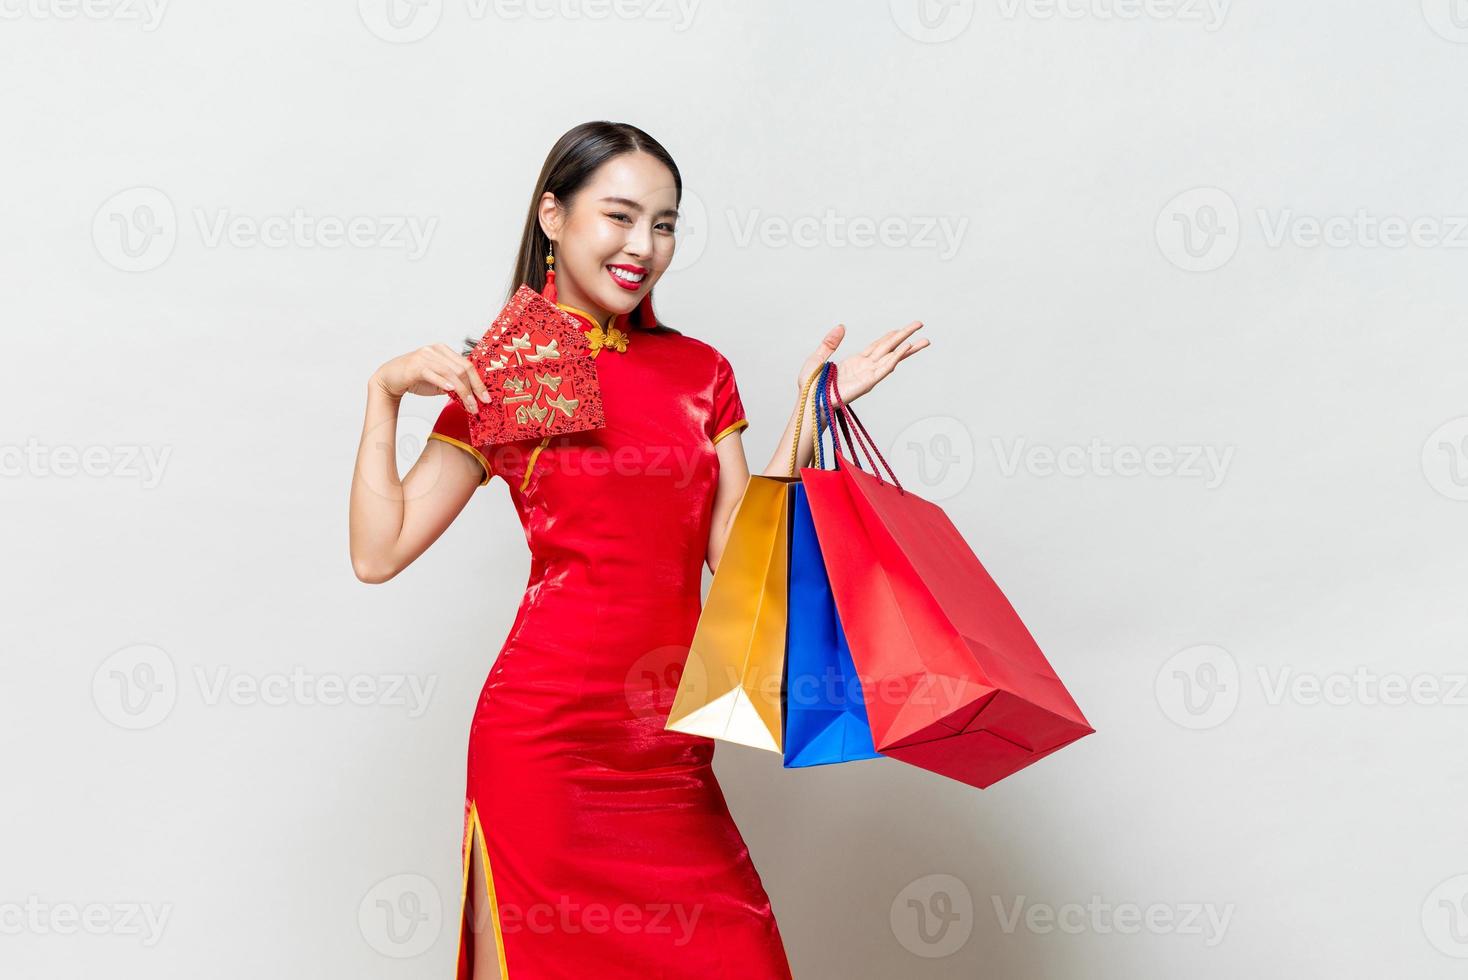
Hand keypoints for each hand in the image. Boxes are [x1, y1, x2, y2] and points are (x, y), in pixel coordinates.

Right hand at [372, 344, 492, 412]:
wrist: (390, 378)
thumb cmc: (415, 379)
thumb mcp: (439, 381)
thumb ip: (454, 383)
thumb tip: (473, 395)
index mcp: (444, 350)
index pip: (467, 365)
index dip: (479, 382)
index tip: (486, 398)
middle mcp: (436, 350)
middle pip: (463, 368)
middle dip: (474, 388)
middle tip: (480, 405)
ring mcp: (425, 356)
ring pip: (451, 373)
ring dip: (463, 391)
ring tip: (469, 405)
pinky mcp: (416, 365)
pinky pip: (433, 374)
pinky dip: (444, 382)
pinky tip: (451, 390)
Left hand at [796, 320, 928, 403]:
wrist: (809, 403)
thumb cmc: (811, 386)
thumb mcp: (817, 358)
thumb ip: (830, 342)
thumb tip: (841, 326)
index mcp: (855, 361)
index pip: (877, 345)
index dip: (890, 336)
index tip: (901, 328)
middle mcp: (865, 367)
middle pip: (890, 348)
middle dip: (905, 336)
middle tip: (921, 325)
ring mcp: (868, 375)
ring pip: (893, 357)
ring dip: (909, 348)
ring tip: (924, 340)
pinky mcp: (868, 382)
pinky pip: (885, 367)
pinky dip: (896, 357)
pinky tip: (906, 348)